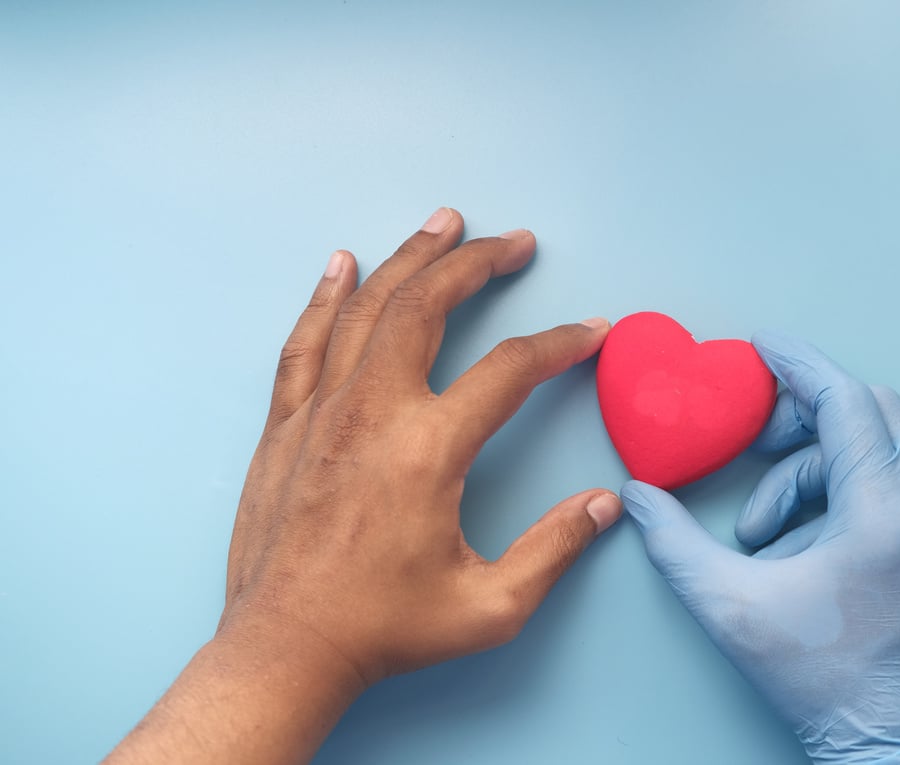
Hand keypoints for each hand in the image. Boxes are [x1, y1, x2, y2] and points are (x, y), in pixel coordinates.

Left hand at [106, 208, 621, 764]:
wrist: (285, 649)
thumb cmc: (386, 629)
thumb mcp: (491, 607)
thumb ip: (555, 549)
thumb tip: (606, 505)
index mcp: (428, 450)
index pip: (510, 370)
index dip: (560, 344)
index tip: (592, 332)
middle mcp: (373, 412)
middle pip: (428, 307)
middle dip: (477, 264)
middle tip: (514, 241)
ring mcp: (322, 413)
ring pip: (368, 309)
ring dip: (410, 260)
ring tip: (443, 223)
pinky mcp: (286, 426)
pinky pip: (306, 343)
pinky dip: (326, 298)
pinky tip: (342, 265)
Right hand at [621, 331, 899, 763]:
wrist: (892, 744)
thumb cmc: (821, 682)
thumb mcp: (730, 607)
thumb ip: (675, 543)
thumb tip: (638, 495)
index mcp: (885, 515)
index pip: (846, 402)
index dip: (798, 365)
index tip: (762, 347)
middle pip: (873, 411)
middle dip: (807, 414)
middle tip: (755, 439)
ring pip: (886, 447)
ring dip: (817, 465)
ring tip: (766, 529)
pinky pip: (898, 483)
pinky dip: (846, 491)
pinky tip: (804, 541)